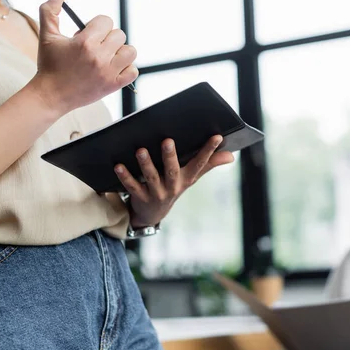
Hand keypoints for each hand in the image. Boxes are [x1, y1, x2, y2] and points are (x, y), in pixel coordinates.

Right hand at [31, 0, 137, 115]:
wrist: (51, 95)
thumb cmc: (49, 65)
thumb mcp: (47, 36)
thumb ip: (50, 10)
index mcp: (85, 43)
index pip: (106, 21)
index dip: (97, 25)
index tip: (88, 34)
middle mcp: (99, 57)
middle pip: (119, 34)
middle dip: (107, 37)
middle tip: (95, 46)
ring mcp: (108, 72)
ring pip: (130, 51)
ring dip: (120, 51)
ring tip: (107, 56)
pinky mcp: (113, 85)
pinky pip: (133, 71)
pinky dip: (127, 68)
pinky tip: (114, 68)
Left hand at [114, 135, 233, 226]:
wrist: (152, 213)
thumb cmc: (173, 186)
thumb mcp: (191, 177)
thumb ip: (210, 164)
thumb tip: (231, 156)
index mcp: (186, 178)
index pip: (200, 163)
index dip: (209, 150)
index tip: (217, 136)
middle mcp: (173, 186)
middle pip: (172, 170)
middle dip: (170, 156)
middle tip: (168, 140)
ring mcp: (156, 193)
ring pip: (151, 177)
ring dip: (145, 164)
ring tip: (140, 150)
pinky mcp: (140, 197)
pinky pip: (131, 186)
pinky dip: (125, 176)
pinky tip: (118, 165)